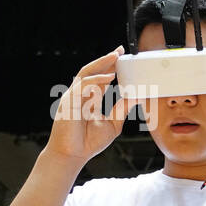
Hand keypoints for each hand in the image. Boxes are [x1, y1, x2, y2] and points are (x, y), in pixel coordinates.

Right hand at [46, 46, 135, 164]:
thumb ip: (122, 109)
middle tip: (120, 50)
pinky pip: (83, 86)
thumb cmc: (89, 141)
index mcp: (90, 98)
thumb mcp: (113, 123)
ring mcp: (73, 96)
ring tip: (115, 57)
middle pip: (93, 71)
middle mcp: (81, 94)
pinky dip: (96, 81)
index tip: (122, 57)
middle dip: (106, 60)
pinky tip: (108, 77)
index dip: (111, 66)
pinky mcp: (69, 102)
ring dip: (101, 64)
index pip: (101, 77)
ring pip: (86, 74)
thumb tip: (136, 97)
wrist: (73, 154)